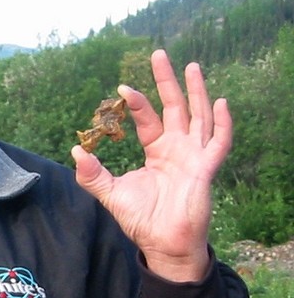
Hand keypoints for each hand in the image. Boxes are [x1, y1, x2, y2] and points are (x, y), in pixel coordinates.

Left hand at [71, 49, 231, 281]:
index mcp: (158, 152)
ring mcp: (194, 157)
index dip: (137, 103)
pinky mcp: (206, 169)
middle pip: (175, 107)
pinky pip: (218, 143)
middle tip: (158, 53)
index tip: (122, 88)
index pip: (148, 119)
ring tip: (192, 66)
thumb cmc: (142, 220)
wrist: (163, 244)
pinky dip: (222, 123)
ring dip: (197, 92)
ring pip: (199, 116)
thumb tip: (75, 151)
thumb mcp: (111, 194)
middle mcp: (178, 149)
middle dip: (167, 81)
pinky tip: (221, 102)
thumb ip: (93, 175)